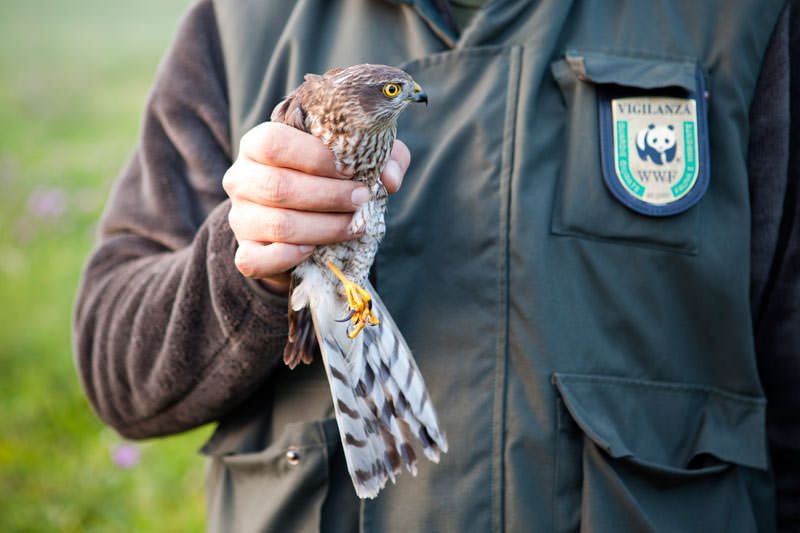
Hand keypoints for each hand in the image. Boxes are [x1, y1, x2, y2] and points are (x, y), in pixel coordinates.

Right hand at [223, 122, 409, 294]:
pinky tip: (315, 250)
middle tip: (361, 199)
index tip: (351, 170)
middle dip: (329, 195)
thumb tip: (389, 178)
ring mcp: (240, 217)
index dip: (316, 158)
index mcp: (258, 144)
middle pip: (278, 186)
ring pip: (277, 224)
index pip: (274, 143)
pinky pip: (256, 259)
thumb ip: (381, 158)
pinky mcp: (245, 252)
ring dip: (323, 227)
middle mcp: (241, 178)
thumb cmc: (329, 179)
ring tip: (354, 225)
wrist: (302, 220)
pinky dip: (290, 256)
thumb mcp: (356, 159)